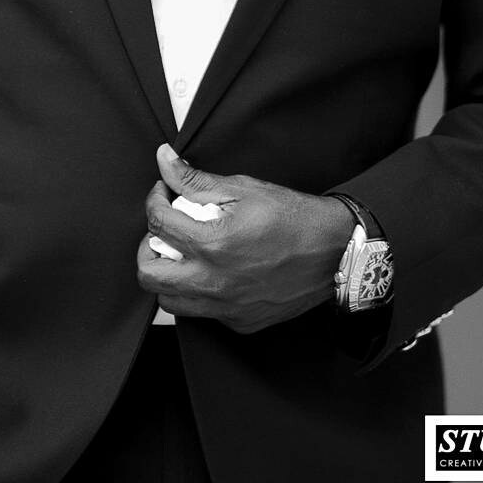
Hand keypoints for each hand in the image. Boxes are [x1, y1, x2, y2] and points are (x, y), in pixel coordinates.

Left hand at [136, 144, 354, 334]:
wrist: (334, 251)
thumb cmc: (292, 217)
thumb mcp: (243, 188)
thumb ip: (195, 179)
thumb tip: (165, 160)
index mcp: (213, 244)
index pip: (158, 224)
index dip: (154, 201)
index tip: (163, 193)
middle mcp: (215, 282)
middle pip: (149, 274)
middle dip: (148, 246)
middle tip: (164, 229)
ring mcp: (227, 308)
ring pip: (169, 301)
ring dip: (167, 275)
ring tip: (183, 253)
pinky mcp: (239, 322)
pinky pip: (201, 313)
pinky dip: (197, 293)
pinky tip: (212, 272)